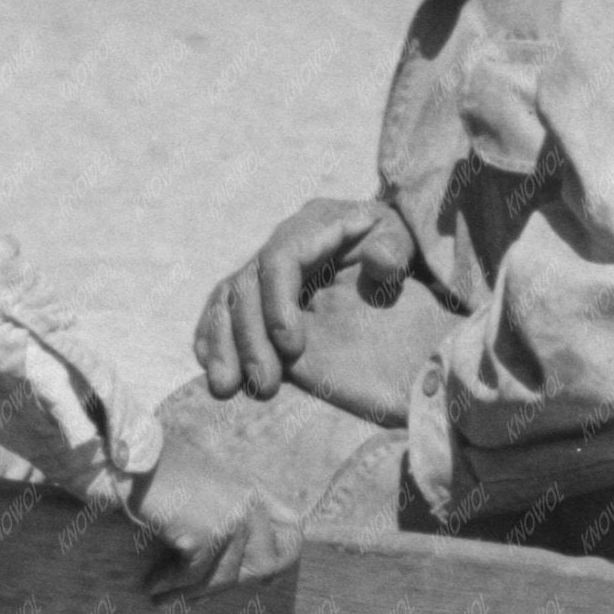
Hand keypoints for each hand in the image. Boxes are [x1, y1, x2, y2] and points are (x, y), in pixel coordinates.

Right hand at [125, 434, 303, 597]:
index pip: (294, 528)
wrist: (131, 461)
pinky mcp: (208, 534)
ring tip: (162, 598)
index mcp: (253, 491)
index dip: (284, 557)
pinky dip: (168, 583)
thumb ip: (233, 517)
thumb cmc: (160, 475)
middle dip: (224, 587)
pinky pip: (194, 575)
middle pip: (263, 565)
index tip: (265, 580)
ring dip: (189, 593)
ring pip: (224, 578)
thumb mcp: (210, 489)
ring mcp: (232, 519)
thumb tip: (262, 576)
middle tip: (192, 597)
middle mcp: (250, 504)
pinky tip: (150, 585)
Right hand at [194, 199, 419, 400]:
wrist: (382, 252)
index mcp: (312, 225)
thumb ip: (394, 249)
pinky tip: (210, 368)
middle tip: (265, 384)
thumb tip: (381, 261)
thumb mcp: (404, 241)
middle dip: (250, 339)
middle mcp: (279, 243)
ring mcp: (262, 267)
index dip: (278, 302)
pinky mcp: (253, 292)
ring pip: (227, 301)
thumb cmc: (393, 249)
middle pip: (247, 286)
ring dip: (223, 346)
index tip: (291, 347)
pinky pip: (220, 311)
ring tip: (226, 388)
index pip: (280, 259)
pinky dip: (211, 338)